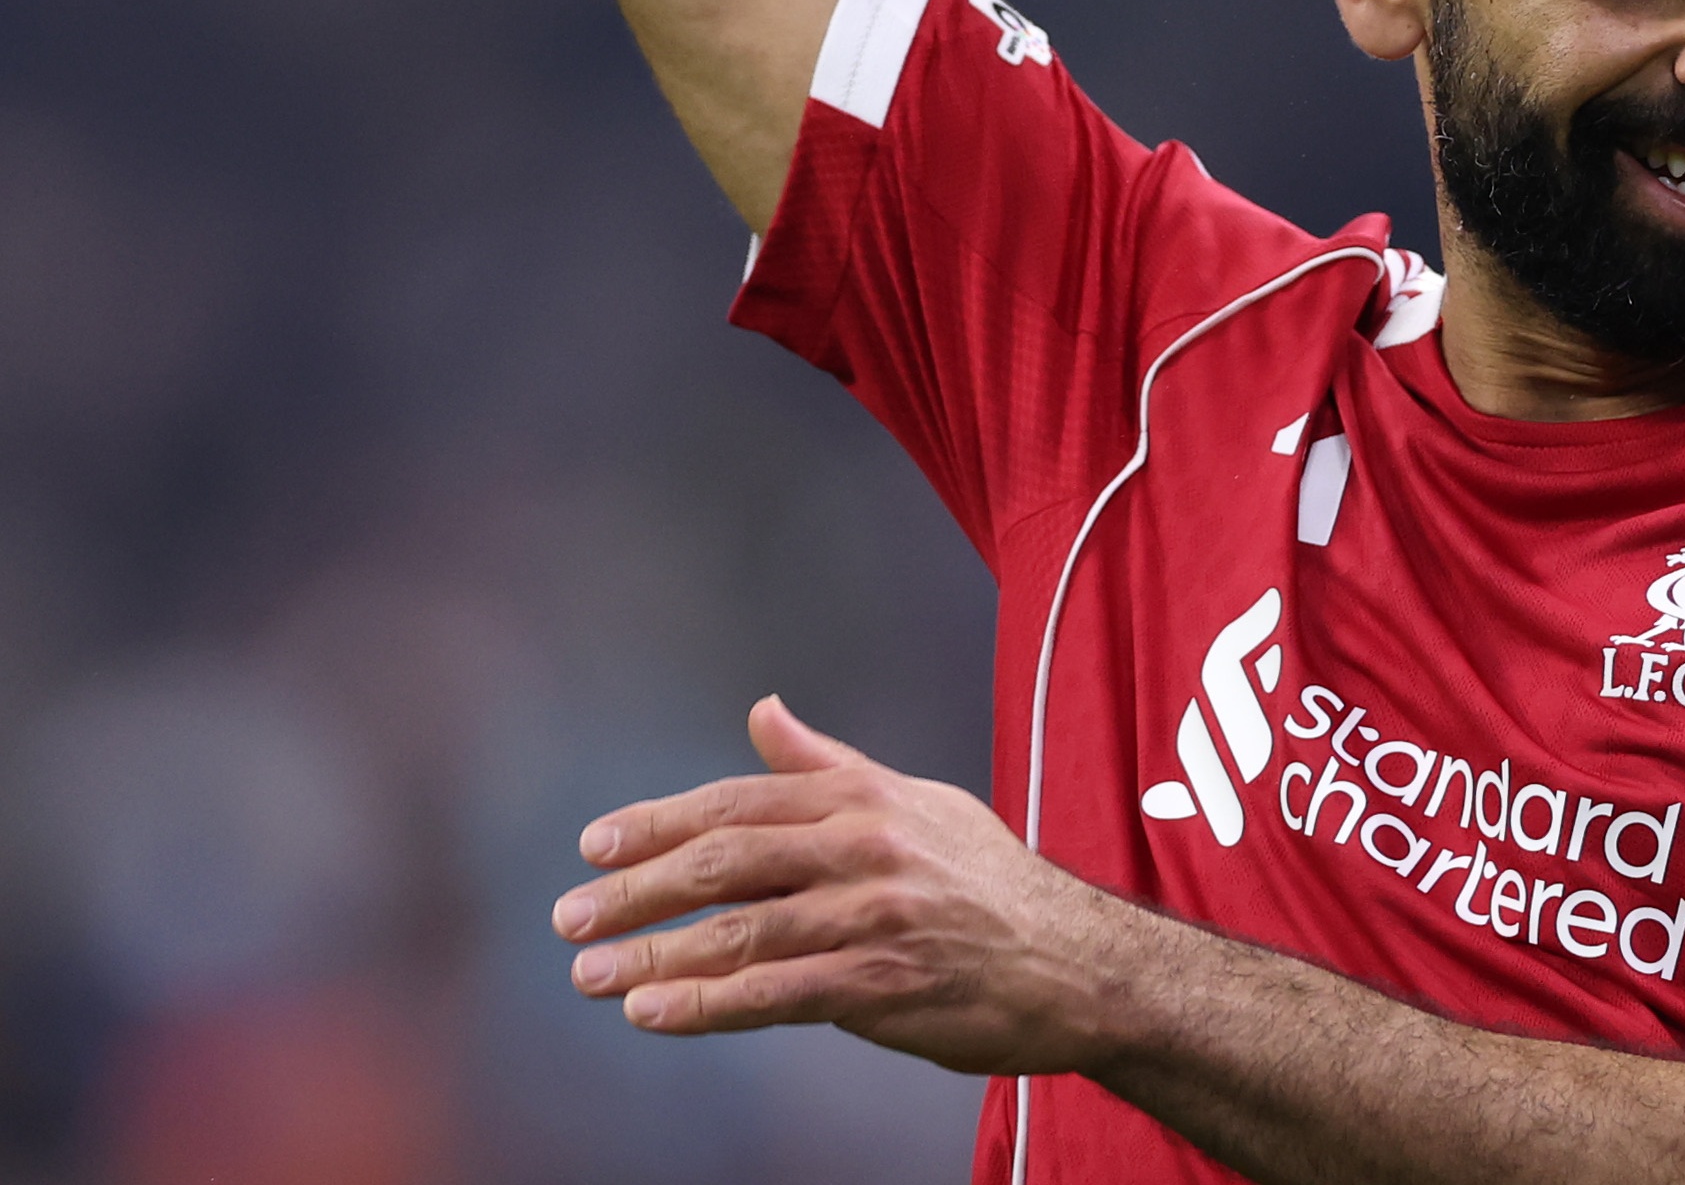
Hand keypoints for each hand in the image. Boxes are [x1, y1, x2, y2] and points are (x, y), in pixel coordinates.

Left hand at [553, 695, 1133, 1074]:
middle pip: (724, 861)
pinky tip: (654, 1011)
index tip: (591, 846)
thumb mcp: (916, 802)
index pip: (738, 801)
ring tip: (590, 975)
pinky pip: (774, 993)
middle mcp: (866, 846)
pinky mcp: (883, 985)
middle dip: (634, 890)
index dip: (656, 822)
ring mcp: (874, 916)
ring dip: (651, 954)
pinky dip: (706, 1004)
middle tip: (569, 917)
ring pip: (738, 931)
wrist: (1077, 961)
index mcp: (865, 797)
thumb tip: (763, 712)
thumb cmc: (990, 883)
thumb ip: (828, 765)